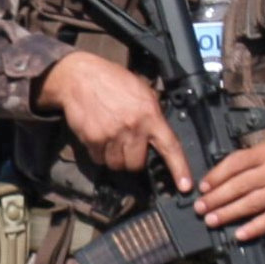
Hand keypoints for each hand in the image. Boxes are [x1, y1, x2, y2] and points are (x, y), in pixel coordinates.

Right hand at [35, 51, 192, 188]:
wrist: (80, 77)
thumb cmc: (112, 81)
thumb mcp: (141, 91)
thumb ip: (152, 113)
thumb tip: (159, 134)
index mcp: (150, 115)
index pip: (170, 146)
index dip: (179, 168)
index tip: (185, 186)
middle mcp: (133, 127)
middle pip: (137, 164)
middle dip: (132, 159)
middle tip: (127, 145)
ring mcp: (112, 135)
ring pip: (117, 165)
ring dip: (115, 158)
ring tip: (111, 139)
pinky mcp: (93, 139)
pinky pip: (99, 159)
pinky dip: (99, 153)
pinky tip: (99, 135)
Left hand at [197, 139, 264, 240]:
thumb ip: (249, 159)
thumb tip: (221, 174)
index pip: (235, 163)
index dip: (216, 175)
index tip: (202, 186)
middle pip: (239, 185)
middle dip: (216, 198)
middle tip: (199, 207)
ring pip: (251, 203)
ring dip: (228, 213)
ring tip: (211, 220)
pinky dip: (254, 228)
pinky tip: (239, 234)